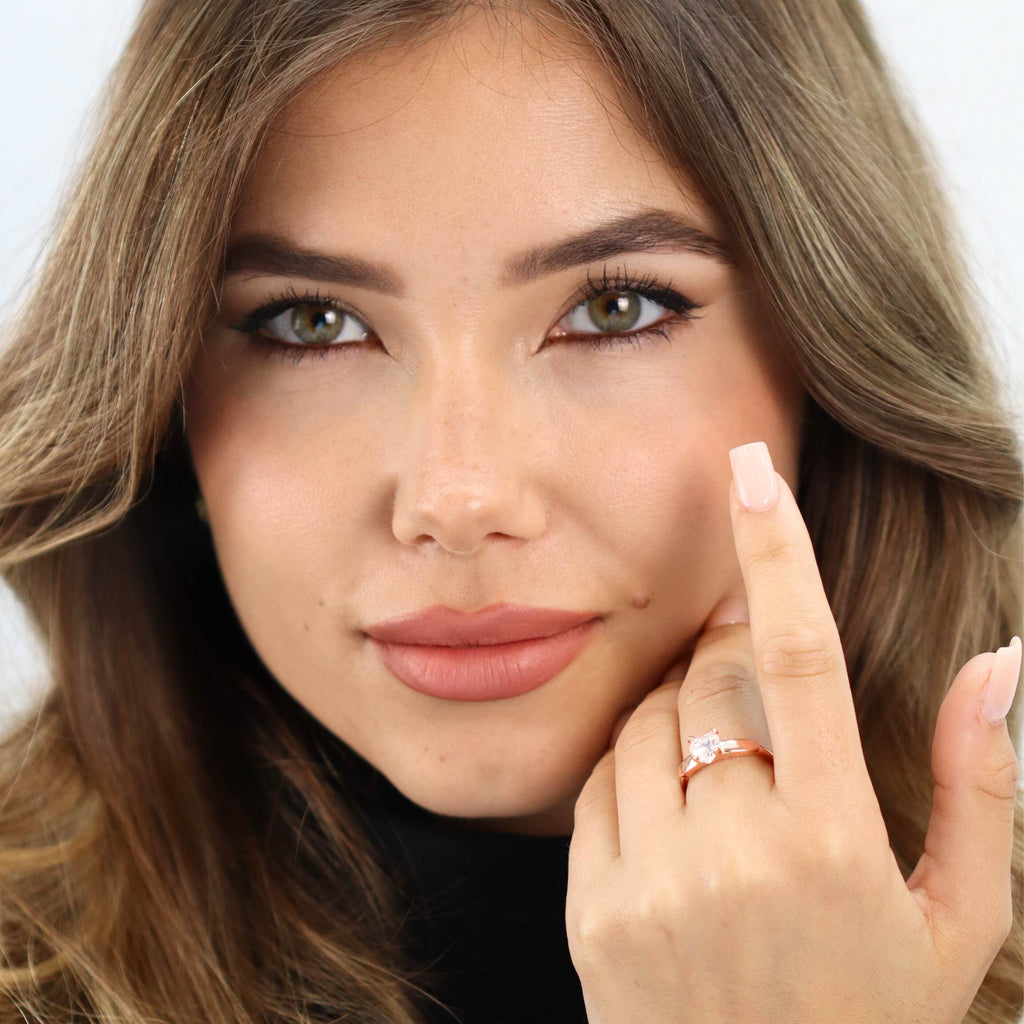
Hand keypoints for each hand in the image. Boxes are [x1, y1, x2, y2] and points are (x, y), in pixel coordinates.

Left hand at [565, 441, 1019, 1023]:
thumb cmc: (874, 1020)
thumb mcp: (956, 919)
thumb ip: (983, 785)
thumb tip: (1000, 660)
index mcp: (833, 842)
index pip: (800, 658)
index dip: (775, 552)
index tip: (750, 469)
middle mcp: (734, 853)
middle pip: (710, 681)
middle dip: (728, 659)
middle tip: (751, 682)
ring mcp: (649, 882)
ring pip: (645, 722)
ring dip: (680, 714)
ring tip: (721, 767)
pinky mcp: (591, 909)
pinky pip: (596, 781)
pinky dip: (631, 766)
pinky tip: (673, 808)